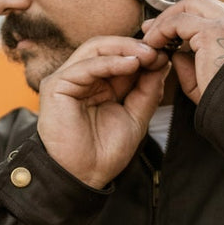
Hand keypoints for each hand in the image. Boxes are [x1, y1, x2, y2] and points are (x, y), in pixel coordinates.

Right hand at [36, 37, 170, 188]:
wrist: (85, 176)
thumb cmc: (105, 153)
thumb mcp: (136, 116)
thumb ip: (147, 90)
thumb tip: (162, 63)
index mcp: (99, 84)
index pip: (120, 57)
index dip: (143, 54)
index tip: (167, 56)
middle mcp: (82, 78)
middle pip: (108, 48)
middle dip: (135, 47)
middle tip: (158, 52)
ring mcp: (68, 79)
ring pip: (96, 49)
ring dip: (125, 49)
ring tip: (148, 56)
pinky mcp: (56, 85)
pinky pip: (86, 65)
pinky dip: (110, 62)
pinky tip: (131, 64)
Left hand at [141, 0, 223, 103]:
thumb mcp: (213, 86)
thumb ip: (194, 68)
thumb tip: (175, 54)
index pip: (220, 18)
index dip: (193, 23)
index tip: (173, 36)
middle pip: (205, 4)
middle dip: (176, 13)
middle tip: (154, 29)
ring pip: (192, 5)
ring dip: (168, 19)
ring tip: (150, 36)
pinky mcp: (214, 30)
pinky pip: (180, 20)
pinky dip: (163, 28)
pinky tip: (152, 41)